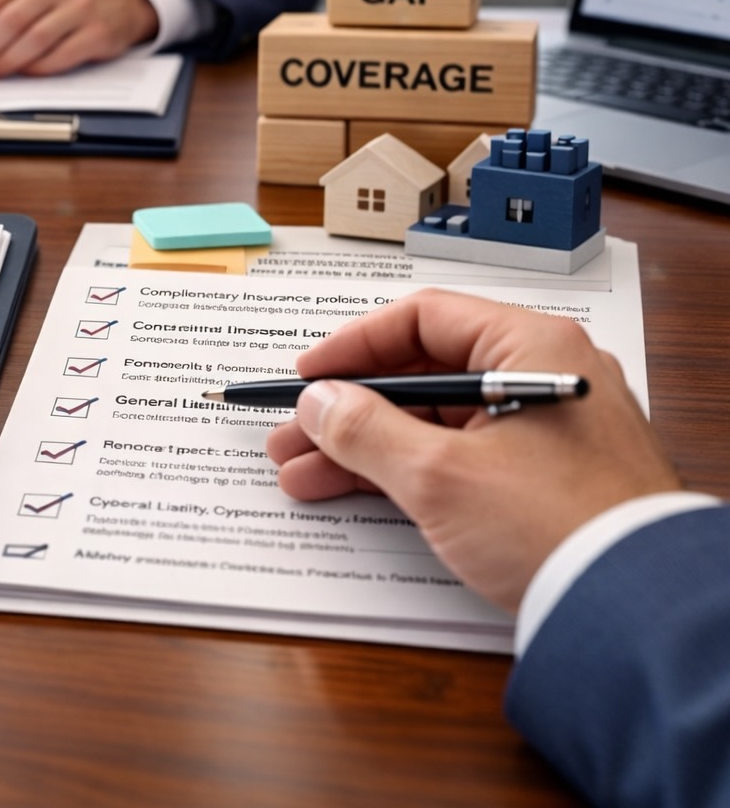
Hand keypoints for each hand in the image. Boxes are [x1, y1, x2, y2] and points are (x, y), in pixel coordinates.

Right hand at [266, 290, 679, 612]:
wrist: (636, 612)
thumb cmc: (558, 528)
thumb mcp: (438, 475)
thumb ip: (365, 430)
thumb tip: (319, 403)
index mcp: (533, 348)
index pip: (424, 319)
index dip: (354, 347)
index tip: (307, 376)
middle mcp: (544, 376)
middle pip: (424, 375)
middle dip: (349, 409)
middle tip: (294, 435)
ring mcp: (547, 429)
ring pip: (436, 422)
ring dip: (367, 446)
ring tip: (305, 475)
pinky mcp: (545, 478)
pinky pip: (459, 457)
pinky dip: (406, 471)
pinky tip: (354, 489)